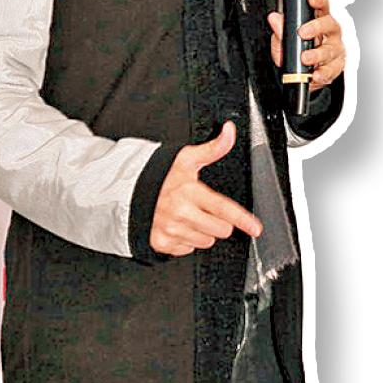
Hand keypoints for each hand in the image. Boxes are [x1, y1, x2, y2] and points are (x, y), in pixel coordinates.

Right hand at [149, 120, 262, 255]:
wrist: (127, 193)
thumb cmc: (159, 176)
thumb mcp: (186, 159)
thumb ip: (213, 148)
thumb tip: (229, 132)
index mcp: (189, 191)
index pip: (224, 209)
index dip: (243, 219)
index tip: (255, 228)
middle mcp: (180, 213)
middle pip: (220, 230)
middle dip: (218, 222)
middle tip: (205, 210)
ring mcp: (171, 230)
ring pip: (206, 242)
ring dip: (203, 232)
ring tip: (189, 217)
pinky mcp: (162, 243)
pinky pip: (188, 250)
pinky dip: (185, 240)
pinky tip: (178, 226)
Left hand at [267, 0, 344, 90]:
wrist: (303, 74)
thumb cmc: (298, 51)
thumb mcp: (284, 40)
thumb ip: (280, 30)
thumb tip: (274, 18)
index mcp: (320, 21)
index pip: (323, 7)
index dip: (319, 1)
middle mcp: (330, 34)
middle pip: (330, 25)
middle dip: (316, 27)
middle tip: (303, 32)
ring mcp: (335, 50)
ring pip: (331, 49)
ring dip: (317, 54)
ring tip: (305, 57)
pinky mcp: (336, 67)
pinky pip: (332, 70)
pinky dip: (323, 73)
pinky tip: (315, 74)